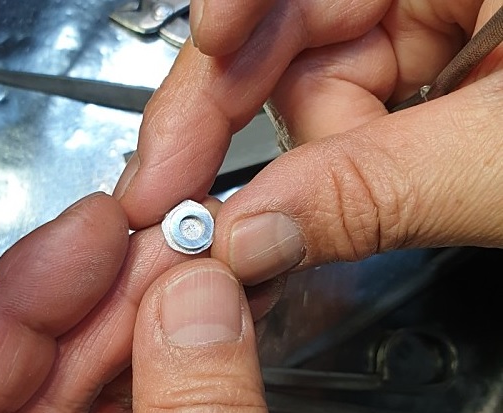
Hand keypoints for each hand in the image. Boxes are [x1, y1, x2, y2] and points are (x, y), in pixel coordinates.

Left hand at [0, 193, 276, 410]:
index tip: (90, 230)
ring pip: (98, 377)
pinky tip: (211, 316)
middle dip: (112, 292)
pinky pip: (144, 396)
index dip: (16, 299)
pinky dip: (180, 356)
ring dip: (157, 316)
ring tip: (205, 265)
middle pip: (36, 367)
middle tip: (173, 238)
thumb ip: (190, 411)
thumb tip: (198, 299)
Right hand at [113, 0, 502, 284]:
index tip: (191, 83)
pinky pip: (350, 120)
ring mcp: (428, 33)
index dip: (232, 24)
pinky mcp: (430, 83)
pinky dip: (328, 175)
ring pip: (314, 90)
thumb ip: (375, 191)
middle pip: (288, 35)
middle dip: (227, 117)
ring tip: (279, 225)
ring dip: (296, 168)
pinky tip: (317, 212)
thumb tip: (254, 235)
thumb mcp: (501, 160)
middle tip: (173, 187)